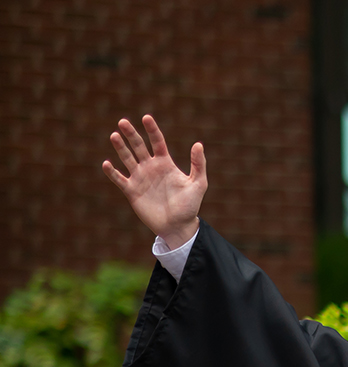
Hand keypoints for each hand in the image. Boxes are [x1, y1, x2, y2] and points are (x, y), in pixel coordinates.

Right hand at [101, 116, 204, 248]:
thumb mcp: (198, 183)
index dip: (152, 130)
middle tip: (123, 122)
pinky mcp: (131, 191)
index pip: (157, 142)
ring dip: (120, 148)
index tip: (146, 117)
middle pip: (138, 146)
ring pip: (127, 158)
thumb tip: (198, 144)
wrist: (178, 226)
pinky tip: (107, 163)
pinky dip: (112, 172)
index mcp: (166, 163)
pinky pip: (119, 178)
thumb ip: (198, 164)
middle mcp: (151, 167)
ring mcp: (140, 178)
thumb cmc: (190, 205)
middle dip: (131, 134)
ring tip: (114, 135)